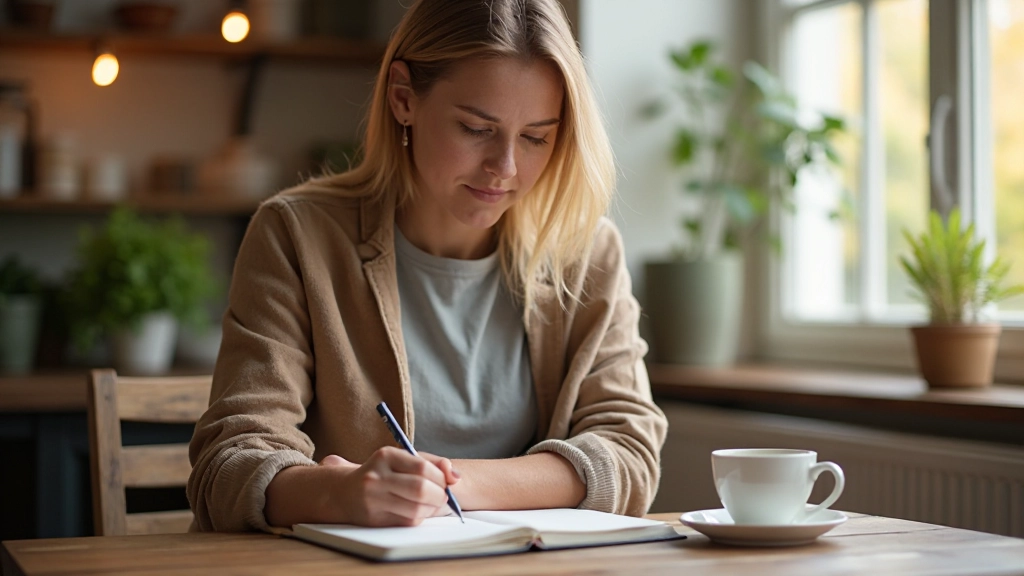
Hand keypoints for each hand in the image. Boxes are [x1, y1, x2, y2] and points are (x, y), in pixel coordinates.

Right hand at [321, 447, 459, 526]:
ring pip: (416, 510)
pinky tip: (417, 511)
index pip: (422, 467)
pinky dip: (420, 518)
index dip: (441, 478)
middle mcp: (376, 477)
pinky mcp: (374, 520)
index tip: (445, 482)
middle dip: (440, 495)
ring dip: (431, 509)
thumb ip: (432, 463)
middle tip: (443, 496)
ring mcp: (373, 500)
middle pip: (420, 490)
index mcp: (385, 456)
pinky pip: (408, 522)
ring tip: (431, 504)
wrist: (345, 492)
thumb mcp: (403, 460)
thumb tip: (456, 477)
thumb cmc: (383, 473)